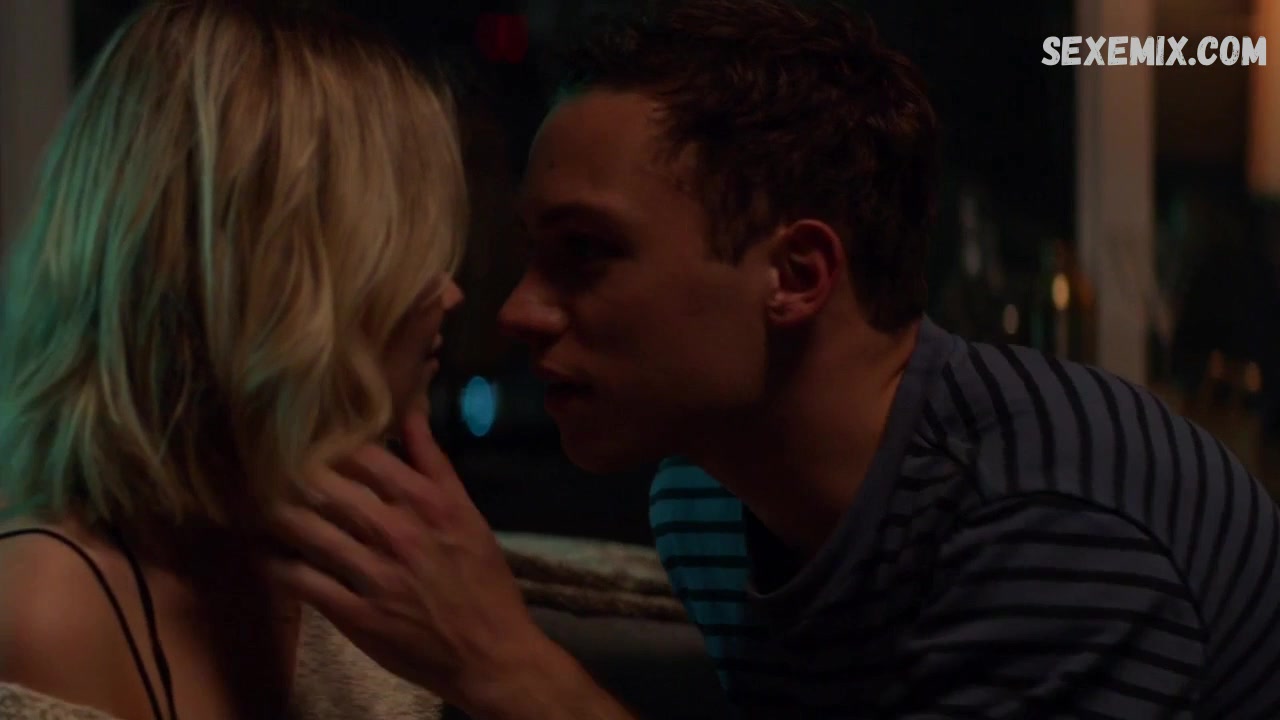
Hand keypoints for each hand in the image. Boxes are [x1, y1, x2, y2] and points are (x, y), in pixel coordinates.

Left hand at [268, 409, 551, 711]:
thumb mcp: (466, 511)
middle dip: (291, 471)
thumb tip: (410, 407)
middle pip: (323, 485)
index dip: (326, 440)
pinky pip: (300, 581)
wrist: (489, 651)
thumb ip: (434, 461)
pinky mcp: (354, 613)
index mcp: (426, 501)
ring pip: (304, 528)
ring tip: (260, 503)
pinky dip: (276, 565)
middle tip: (267, 464)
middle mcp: (395, 530)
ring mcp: (372, 573)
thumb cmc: (481, 577)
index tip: (308, 435)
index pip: (360, 453)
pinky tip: (266, 555)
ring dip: (275, 513)